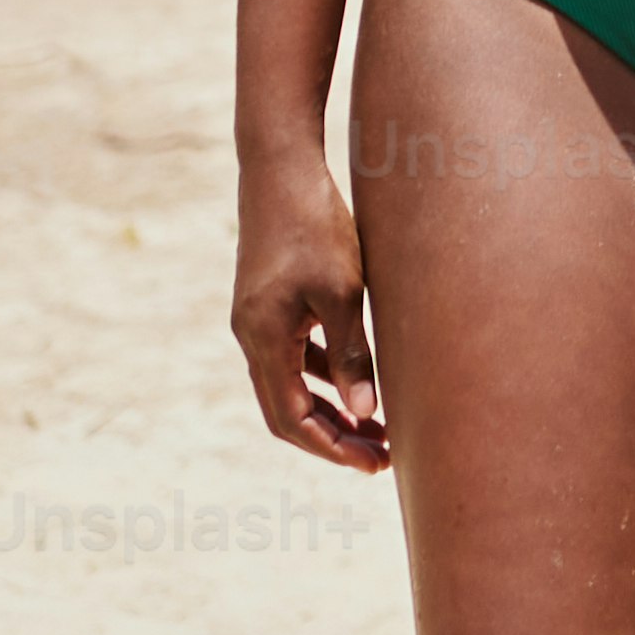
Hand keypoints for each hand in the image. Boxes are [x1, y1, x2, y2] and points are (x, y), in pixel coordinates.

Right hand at [232, 153, 386, 473]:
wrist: (281, 170)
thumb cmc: (316, 226)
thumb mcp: (344, 290)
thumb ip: (353, 353)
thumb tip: (368, 412)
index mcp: (263, 339)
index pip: (292, 419)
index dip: (332, 447)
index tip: (375, 464)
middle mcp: (251, 336)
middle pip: (287, 411)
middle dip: (333, 438)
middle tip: (383, 458)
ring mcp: (257, 319)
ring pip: (291, 385)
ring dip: (331, 409)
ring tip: (380, 427)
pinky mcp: (270, 303)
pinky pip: (295, 356)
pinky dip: (324, 376)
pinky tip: (360, 380)